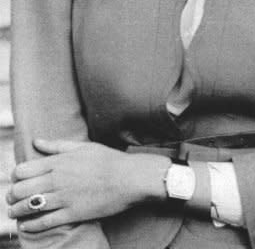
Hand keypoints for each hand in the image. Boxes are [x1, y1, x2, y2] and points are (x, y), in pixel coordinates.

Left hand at [6, 139, 167, 232]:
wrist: (130, 178)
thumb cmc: (108, 159)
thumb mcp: (83, 146)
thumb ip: (57, 145)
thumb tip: (36, 141)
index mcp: (59, 161)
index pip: (22, 170)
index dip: (15, 177)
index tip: (17, 181)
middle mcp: (58, 179)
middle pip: (20, 190)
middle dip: (12, 195)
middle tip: (13, 198)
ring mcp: (64, 197)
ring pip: (28, 207)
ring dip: (16, 211)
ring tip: (15, 212)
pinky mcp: (72, 214)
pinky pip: (44, 222)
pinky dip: (31, 225)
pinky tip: (26, 225)